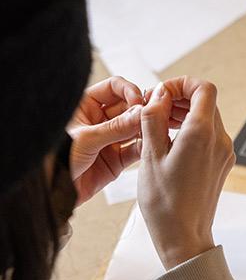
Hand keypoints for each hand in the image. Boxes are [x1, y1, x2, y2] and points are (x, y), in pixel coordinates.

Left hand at [68, 76, 144, 204]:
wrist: (54, 192)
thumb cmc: (57, 160)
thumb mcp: (86, 139)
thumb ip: (116, 127)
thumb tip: (141, 113)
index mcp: (85, 107)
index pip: (113, 88)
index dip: (129, 91)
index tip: (139, 102)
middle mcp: (99, 121)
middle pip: (128, 107)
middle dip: (141, 111)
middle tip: (153, 117)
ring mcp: (109, 140)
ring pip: (135, 128)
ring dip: (146, 129)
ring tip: (156, 131)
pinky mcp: (117, 160)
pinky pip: (136, 150)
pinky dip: (145, 148)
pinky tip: (152, 146)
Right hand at [138, 77, 234, 269]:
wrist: (184, 236)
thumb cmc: (165, 202)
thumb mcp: (150, 155)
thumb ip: (154, 118)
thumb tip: (159, 95)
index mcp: (202, 134)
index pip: (203, 88)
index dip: (181, 83)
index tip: (160, 93)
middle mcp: (220, 140)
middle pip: (206, 102)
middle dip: (180, 98)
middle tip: (154, 108)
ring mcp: (224, 153)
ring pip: (208, 118)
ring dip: (185, 114)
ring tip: (157, 124)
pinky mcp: (222, 164)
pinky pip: (209, 136)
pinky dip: (191, 130)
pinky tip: (169, 142)